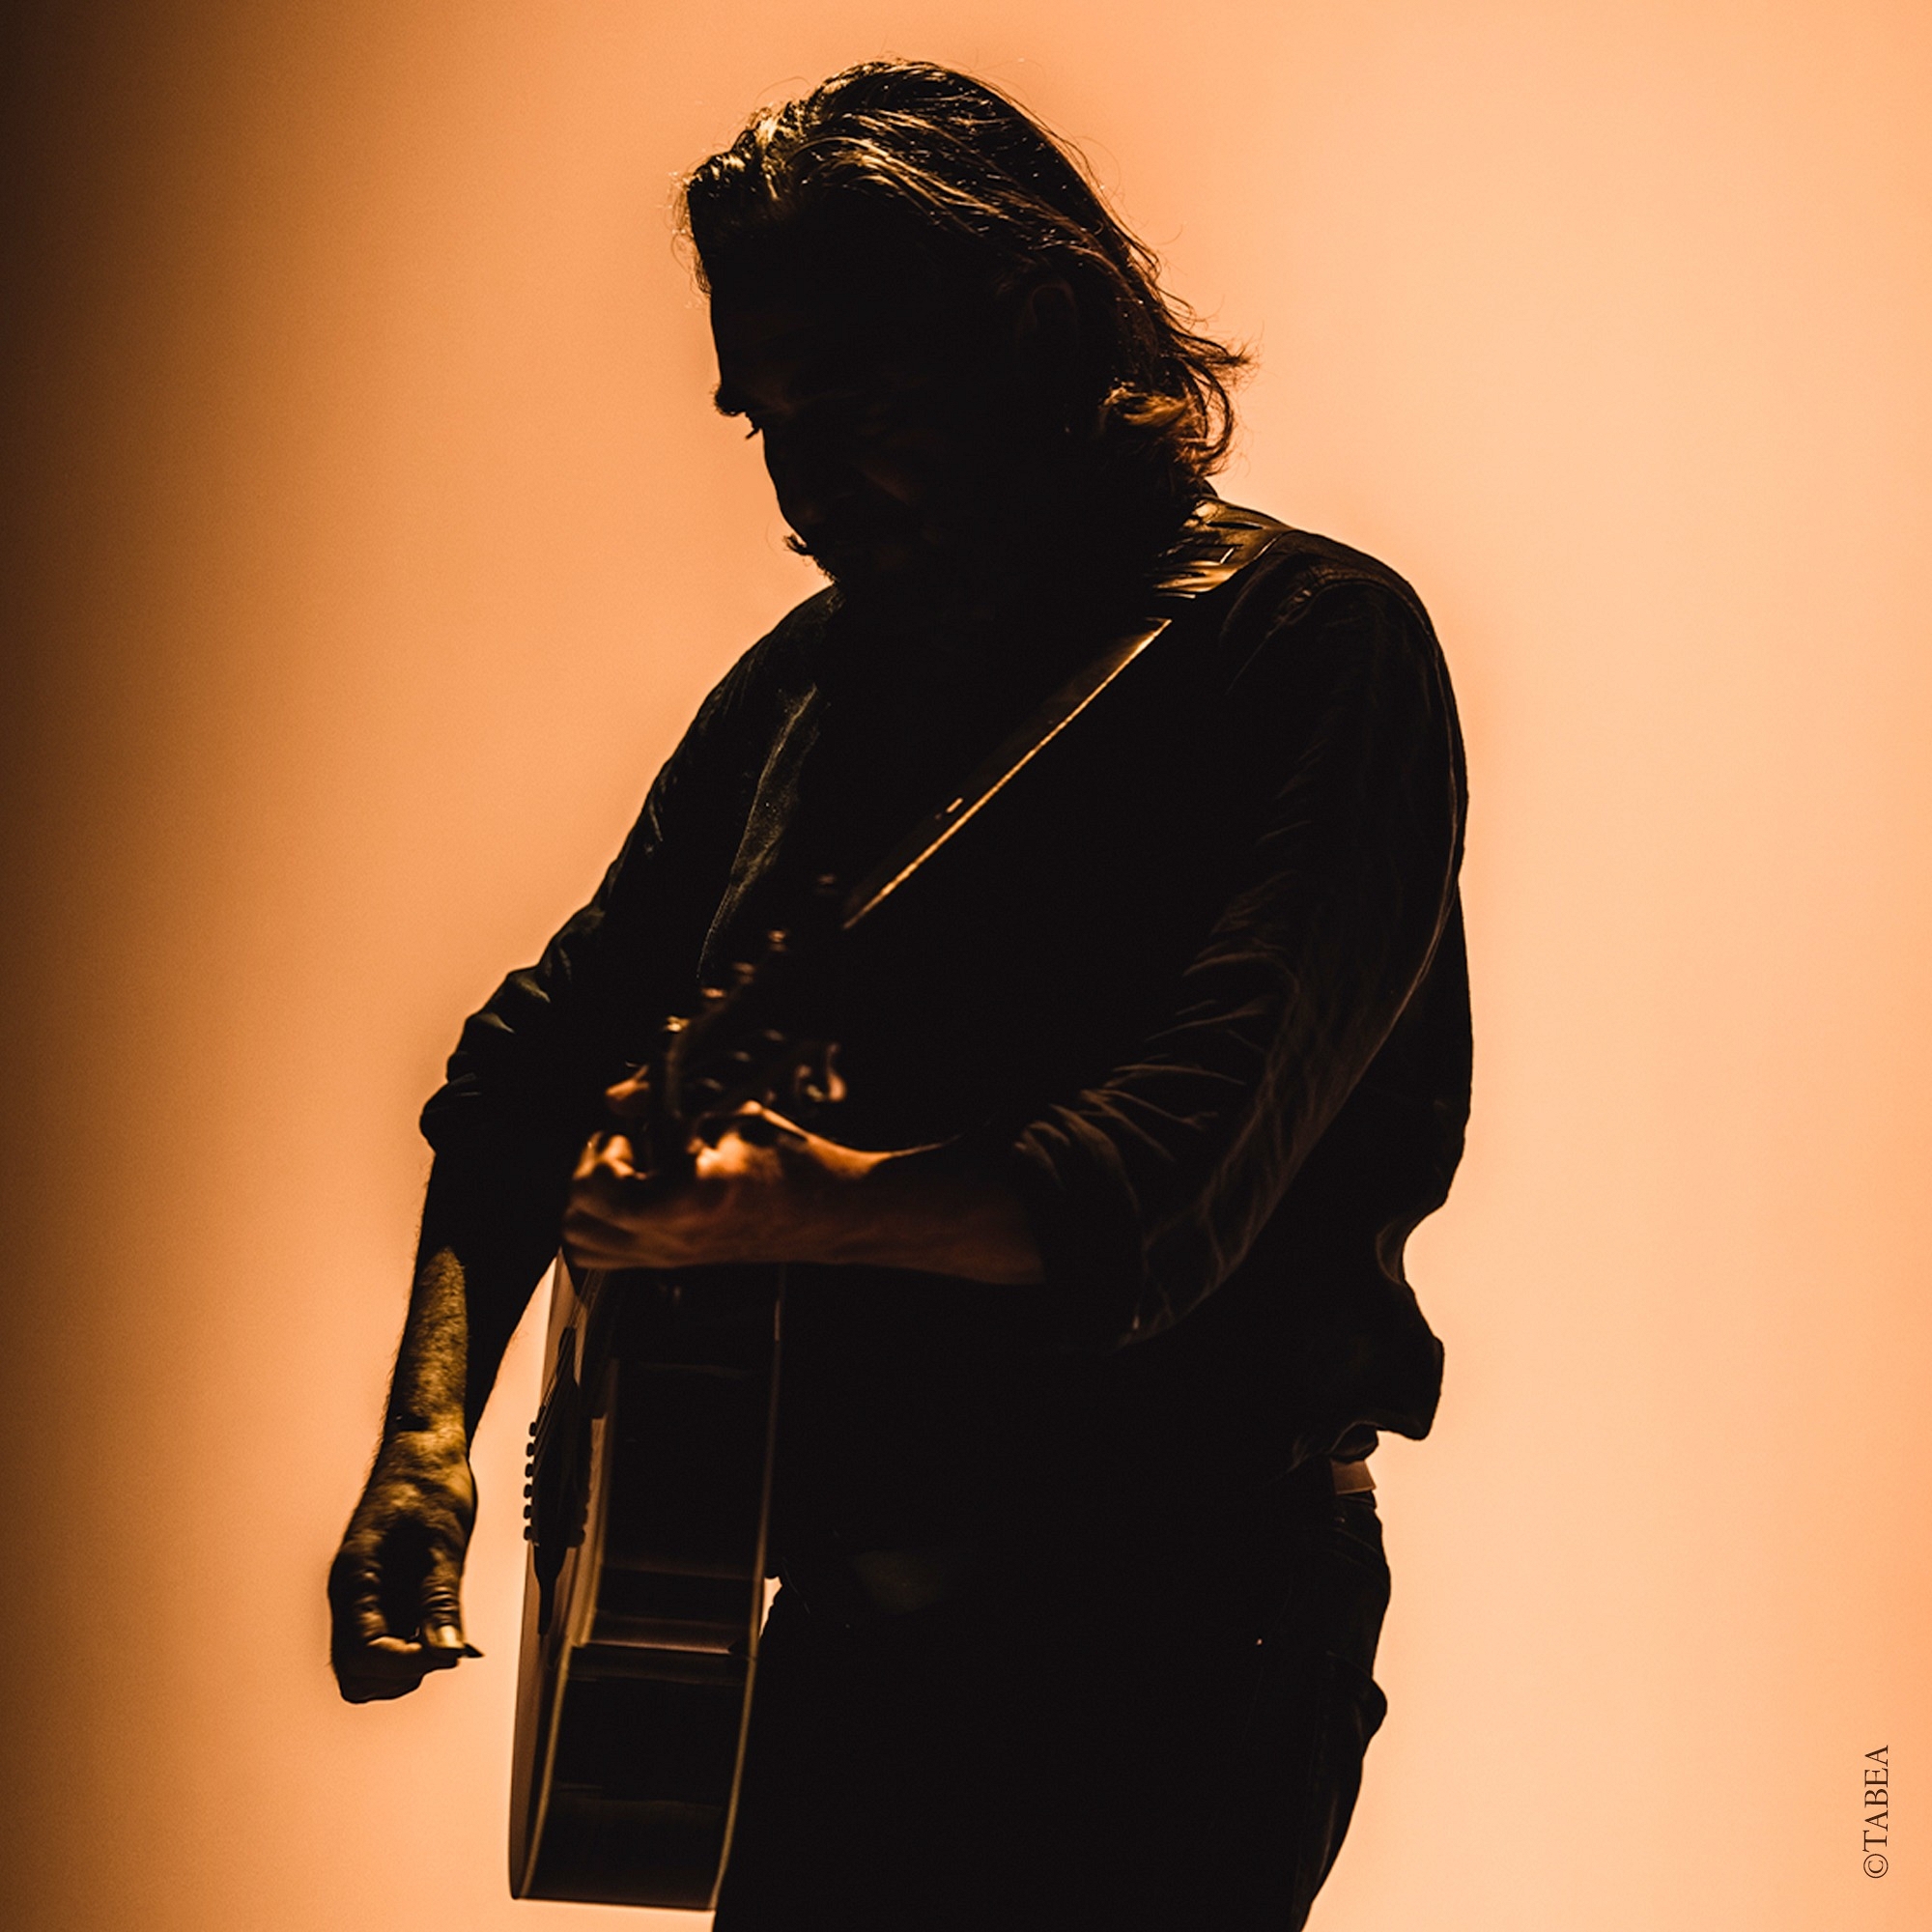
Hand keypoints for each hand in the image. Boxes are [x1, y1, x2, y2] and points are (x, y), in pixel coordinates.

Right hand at [328, 1428, 481, 1702]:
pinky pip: (390, 1638)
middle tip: (445, 1642)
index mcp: (355, 1581)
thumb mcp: (444, 1543)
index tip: (451, 1653)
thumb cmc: (428, 1482)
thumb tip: (448, 1654)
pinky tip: (447, 1624)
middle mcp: (352, 1595)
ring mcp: (365, 1597)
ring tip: (447, 1630)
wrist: (423, 1447)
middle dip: (402, 1672)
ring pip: (371, 1663)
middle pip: (357, 1673)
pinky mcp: (383, 1593)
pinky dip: (416, 1643)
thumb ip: (441, 1602)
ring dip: (409, 1662)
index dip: (406, 1664)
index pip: (363, 1655)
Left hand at [561, 1101, 878, 1272]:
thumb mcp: (728, 1115)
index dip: (602, 1150)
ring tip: (627, 1173)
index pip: (593, 1188)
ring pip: (584, 1246)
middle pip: (576, 1222)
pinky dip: (606, 1225)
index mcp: (685, 1199)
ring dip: (592, 1203)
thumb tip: (616, 1100)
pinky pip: (610, 1256)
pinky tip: (638, 1194)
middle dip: (589, 1175)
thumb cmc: (792, 1163)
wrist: (827, 1209)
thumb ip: (662, 1104)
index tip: (630, 1130)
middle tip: (624, 1147)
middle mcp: (670, 1238)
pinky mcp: (674, 1262)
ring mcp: (670, 1257)